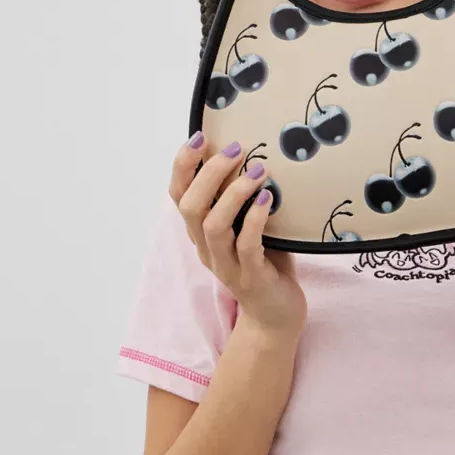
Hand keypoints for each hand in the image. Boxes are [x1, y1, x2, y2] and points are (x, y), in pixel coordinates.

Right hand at [170, 132, 306, 338]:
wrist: (275, 316)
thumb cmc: (266, 264)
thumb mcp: (251, 226)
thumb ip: (244, 199)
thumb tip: (255, 155)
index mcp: (200, 234)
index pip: (178, 196)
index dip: (183, 166)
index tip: (199, 137)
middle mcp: (206, 249)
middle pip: (191, 207)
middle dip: (209, 173)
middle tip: (235, 150)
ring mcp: (226, 265)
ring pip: (213, 225)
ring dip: (234, 193)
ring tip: (258, 171)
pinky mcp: (250, 278)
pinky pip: (246, 246)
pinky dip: (255, 219)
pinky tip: (269, 199)